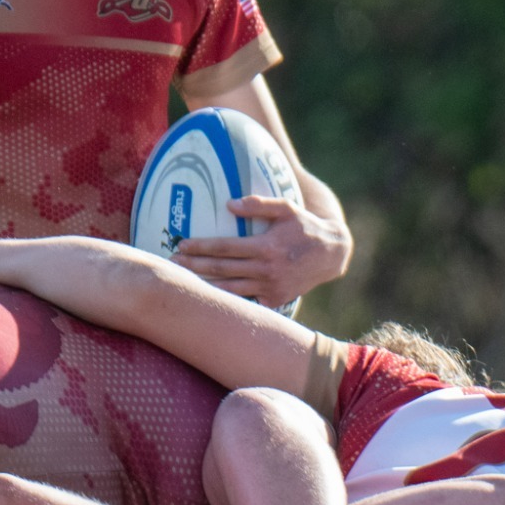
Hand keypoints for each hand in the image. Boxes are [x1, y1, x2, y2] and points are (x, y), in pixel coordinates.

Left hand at [171, 196, 352, 307]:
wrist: (332, 255)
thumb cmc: (305, 227)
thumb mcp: (287, 208)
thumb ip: (259, 204)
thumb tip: (228, 204)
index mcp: (266, 247)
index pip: (225, 247)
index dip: (201, 246)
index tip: (181, 244)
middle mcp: (267, 270)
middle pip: (221, 269)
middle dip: (194, 266)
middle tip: (172, 263)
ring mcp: (271, 288)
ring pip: (230, 289)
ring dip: (205, 285)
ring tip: (184, 280)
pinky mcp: (276, 300)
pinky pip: (247, 300)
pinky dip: (228, 300)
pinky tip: (209, 297)